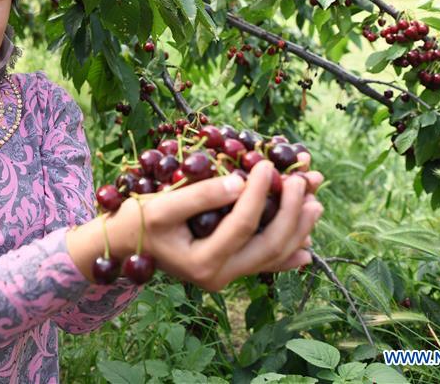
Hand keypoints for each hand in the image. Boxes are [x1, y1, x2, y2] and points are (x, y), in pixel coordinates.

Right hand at [110, 160, 323, 291]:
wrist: (124, 245)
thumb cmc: (138, 221)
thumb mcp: (162, 206)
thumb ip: (200, 195)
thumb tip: (240, 181)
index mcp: (202, 262)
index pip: (242, 225)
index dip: (258, 192)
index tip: (267, 163)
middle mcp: (219, 276)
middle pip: (269, 245)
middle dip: (292, 212)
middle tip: (304, 181)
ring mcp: (226, 276)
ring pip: (273, 256)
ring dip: (298, 229)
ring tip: (315, 202)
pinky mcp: (228, 269)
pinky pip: (265, 264)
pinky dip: (287, 255)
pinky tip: (306, 247)